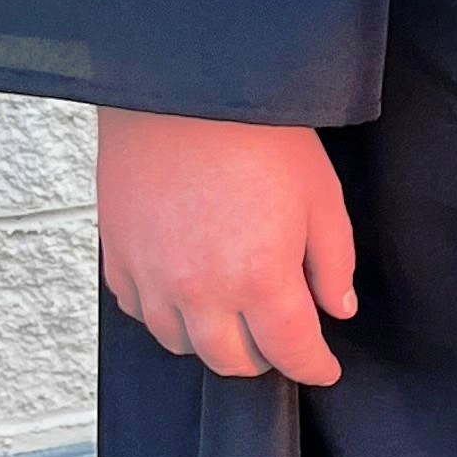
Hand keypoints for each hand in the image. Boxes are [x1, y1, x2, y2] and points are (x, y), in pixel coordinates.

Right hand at [96, 112, 357, 385]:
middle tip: (279, 339)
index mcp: (259, 279)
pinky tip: (185, 293)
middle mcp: (201, 291)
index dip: (314, 367)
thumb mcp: (320, 195)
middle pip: (232, 361)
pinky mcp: (119, 257)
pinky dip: (165, 314)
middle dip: (264, 358)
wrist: (183, 89)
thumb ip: (333, 262)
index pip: (291, 352)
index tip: (323, 368)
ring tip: (233, 316)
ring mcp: (153, 277)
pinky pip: (140, 311)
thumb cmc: (258, 133)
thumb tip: (337, 307)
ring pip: (181, 344)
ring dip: (212, 341)